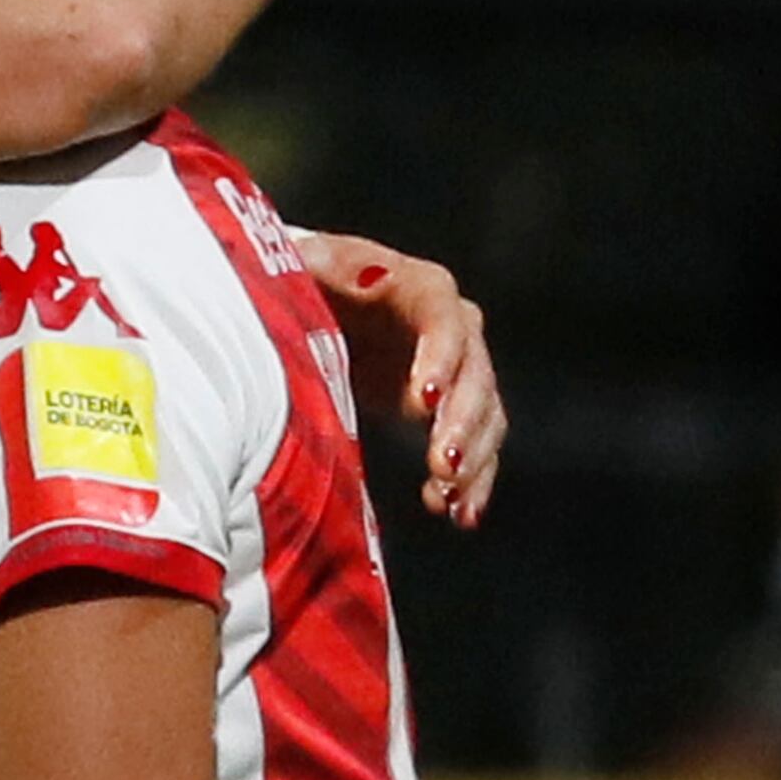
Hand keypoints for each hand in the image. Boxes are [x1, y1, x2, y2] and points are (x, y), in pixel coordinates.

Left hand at [297, 231, 503, 526]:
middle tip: (442, 464)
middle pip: (472, 369)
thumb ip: (309, 268)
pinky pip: (475, 443)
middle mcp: (446, 323)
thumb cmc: (298, 283)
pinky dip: (472, 480)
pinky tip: (460, 515)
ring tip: (449, 501)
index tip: (423, 402)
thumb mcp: (296, 270)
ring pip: (483, 411)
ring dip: (472, 458)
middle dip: (462, 420)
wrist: (308, 306)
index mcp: (411, 285)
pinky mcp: (448, 406)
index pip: (441, 314)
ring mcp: (452, 367)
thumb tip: (323, 264)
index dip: (440, 355)